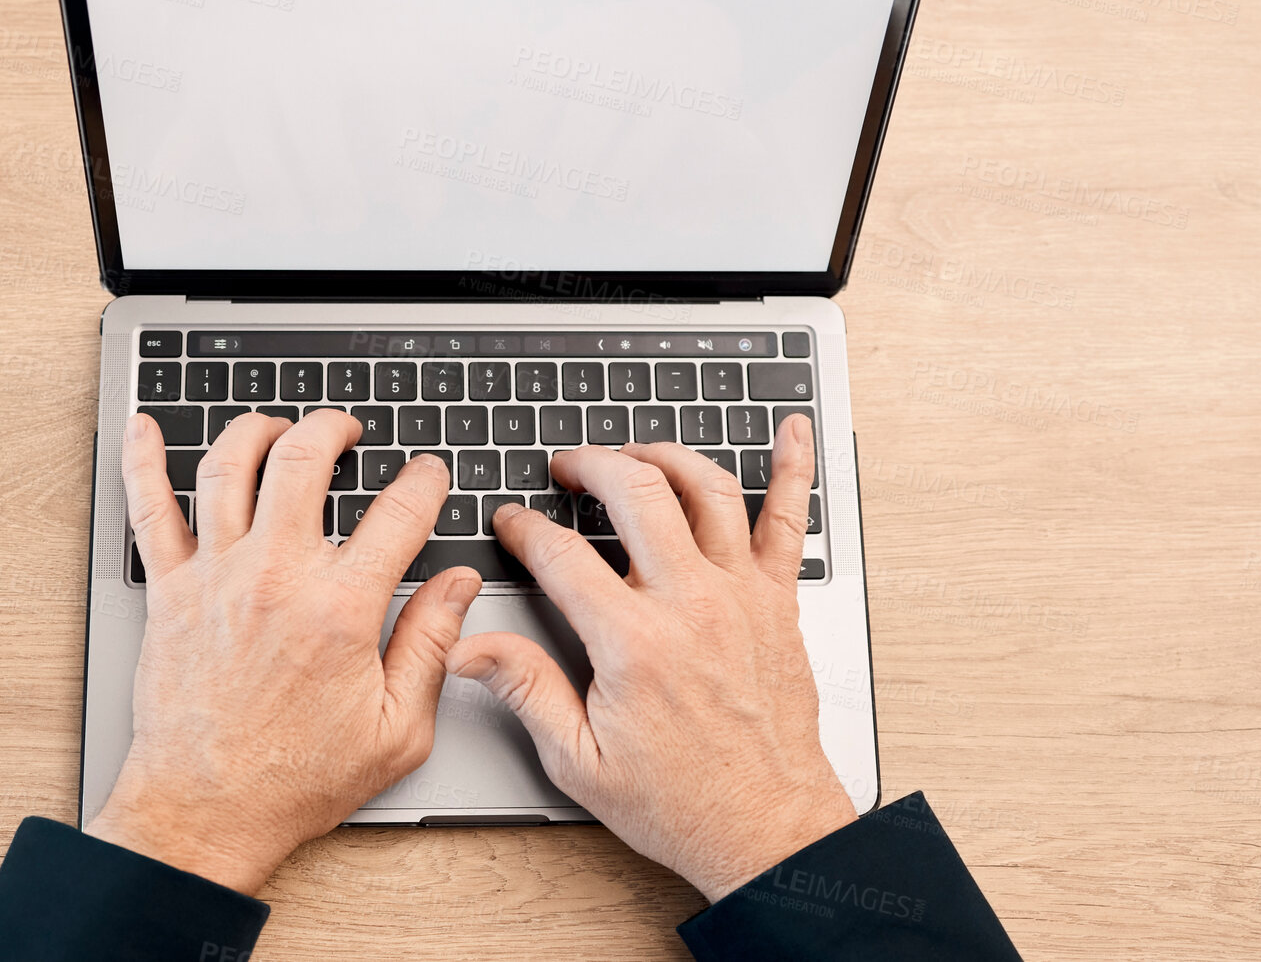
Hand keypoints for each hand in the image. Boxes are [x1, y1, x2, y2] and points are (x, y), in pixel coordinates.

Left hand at [89, 410, 481, 893]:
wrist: (205, 812)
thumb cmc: (294, 780)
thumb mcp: (397, 729)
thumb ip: (431, 645)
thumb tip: (457, 586)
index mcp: (339, 609)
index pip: (397, 514)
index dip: (424, 482)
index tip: (428, 475)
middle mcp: (274, 577)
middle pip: (304, 459)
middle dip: (333, 427)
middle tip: (347, 429)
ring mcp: (214, 577)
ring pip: (228, 467)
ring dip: (256, 428)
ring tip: (277, 425)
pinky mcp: (169, 592)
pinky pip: (148, 509)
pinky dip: (143, 461)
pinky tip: (144, 429)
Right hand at [446, 414, 853, 902]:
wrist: (768, 830)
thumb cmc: (682, 803)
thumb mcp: (579, 762)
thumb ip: (525, 689)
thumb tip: (467, 648)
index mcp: (634, 643)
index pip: (562, 555)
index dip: (524, 528)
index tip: (511, 522)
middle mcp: (691, 605)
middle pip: (636, 493)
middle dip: (591, 464)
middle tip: (567, 467)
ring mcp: (741, 596)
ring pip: (706, 488)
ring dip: (665, 455)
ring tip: (634, 454)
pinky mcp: (778, 603)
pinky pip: (790, 520)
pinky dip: (792, 468)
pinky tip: (791, 430)